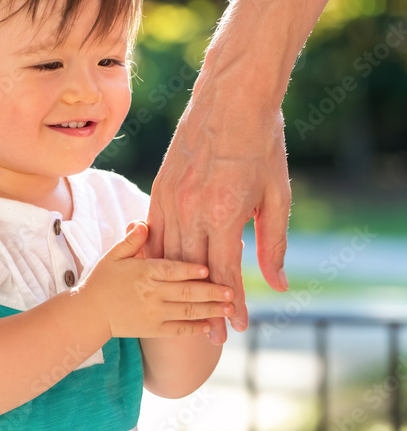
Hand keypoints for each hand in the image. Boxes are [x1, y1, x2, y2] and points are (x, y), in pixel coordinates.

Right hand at [78, 222, 234, 338]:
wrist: (89, 313)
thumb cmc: (102, 280)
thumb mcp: (113, 256)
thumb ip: (132, 240)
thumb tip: (145, 222)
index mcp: (143, 272)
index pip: (172, 269)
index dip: (192, 269)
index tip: (210, 268)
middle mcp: (151, 293)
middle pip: (187, 292)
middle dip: (212, 292)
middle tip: (231, 290)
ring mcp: (153, 313)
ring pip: (188, 312)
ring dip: (211, 310)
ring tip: (229, 308)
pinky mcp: (153, 329)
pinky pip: (179, 330)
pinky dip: (196, 328)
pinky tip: (210, 325)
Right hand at [145, 96, 290, 344]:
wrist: (230, 97)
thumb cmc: (261, 144)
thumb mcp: (277, 195)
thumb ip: (273, 242)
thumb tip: (276, 283)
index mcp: (222, 212)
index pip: (224, 272)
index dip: (232, 304)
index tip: (236, 329)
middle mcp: (190, 207)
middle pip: (191, 269)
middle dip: (202, 303)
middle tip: (210, 333)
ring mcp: (169, 195)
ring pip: (167, 251)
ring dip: (177, 282)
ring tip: (185, 307)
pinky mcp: (160, 185)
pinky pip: (153, 228)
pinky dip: (159, 253)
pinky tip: (164, 268)